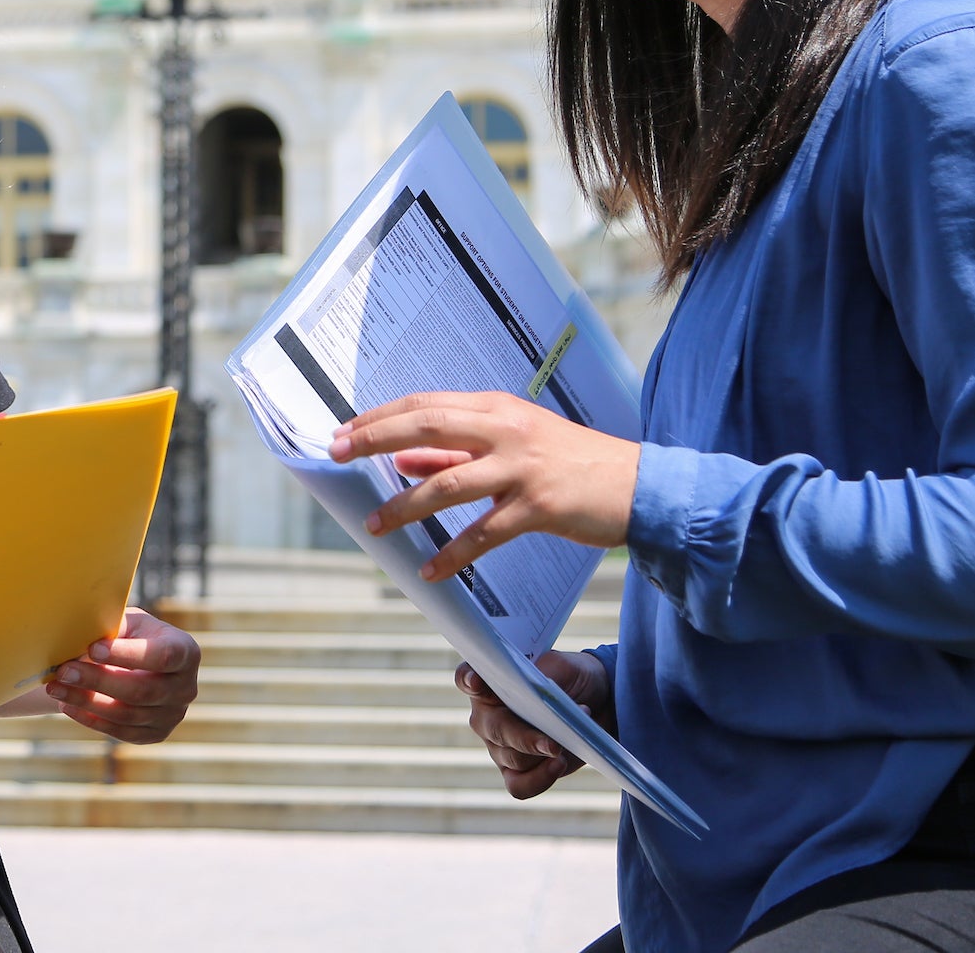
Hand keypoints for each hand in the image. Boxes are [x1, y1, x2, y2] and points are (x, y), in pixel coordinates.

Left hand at [46, 607, 200, 743]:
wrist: (141, 664)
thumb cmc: (132, 636)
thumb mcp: (130, 623)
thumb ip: (113, 625)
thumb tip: (81, 628)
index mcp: (186, 652)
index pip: (161, 656)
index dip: (127, 654)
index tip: (93, 648)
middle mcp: (186, 688)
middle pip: (141, 690)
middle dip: (98, 680)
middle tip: (64, 670)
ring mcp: (173, 715)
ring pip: (126, 715)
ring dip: (86, 701)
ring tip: (55, 687)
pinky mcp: (155, 734)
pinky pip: (120, 732)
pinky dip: (90, 719)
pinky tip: (67, 704)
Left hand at [330, 390, 641, 581]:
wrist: (637, 486)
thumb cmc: (570, 465)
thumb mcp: (511, 447)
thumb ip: (457, 453)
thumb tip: (402, 460)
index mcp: (496, 409)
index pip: (426, 404)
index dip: (380, 416)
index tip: (342, 431)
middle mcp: (506, 430)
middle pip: (429, 425)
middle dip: (376, 439)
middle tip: (337, 454)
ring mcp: (523, 467)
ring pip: (450, 483)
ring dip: (405, 506)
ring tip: (375, 525)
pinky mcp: (540, 506)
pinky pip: (485, 532)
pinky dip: (454, 553)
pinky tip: (431, 570)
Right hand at [459, 649, 613, 799]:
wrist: (596, 702)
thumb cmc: (571, 678)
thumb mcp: (563, 668)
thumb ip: (545, 679)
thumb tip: (539, 699)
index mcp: (490, 681)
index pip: (467, 677)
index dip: (468, 679)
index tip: (476, 681)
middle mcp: (487, 715)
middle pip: (493, 728)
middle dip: (523, 738)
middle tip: (552, 743)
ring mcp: (499, 746)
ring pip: (512, 758)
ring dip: (545, 752)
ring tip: (570, 740)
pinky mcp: (517, 771)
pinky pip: (518, 785)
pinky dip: (539, 779)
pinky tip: (558, 765)